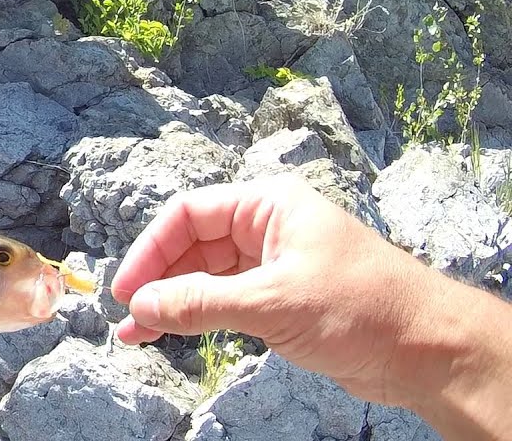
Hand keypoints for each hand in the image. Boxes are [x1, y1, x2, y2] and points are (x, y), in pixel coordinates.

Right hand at [110, 174, 426, 403]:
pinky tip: (174, 334)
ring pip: (205, 277)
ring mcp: (274, 265)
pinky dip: (197, 317)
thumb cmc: (365, 308)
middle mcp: (268, 228)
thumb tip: (141, 306)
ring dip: (172, 303)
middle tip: (129, 315)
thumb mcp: (272, 303)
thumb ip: (200, 303)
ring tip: (137, 333)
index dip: (151, 250)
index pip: (190, 214)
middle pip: (193, 246)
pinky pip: (225, 301)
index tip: (127, 288)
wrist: (429, 351)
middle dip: (158, 280)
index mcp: (269, 205)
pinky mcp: (282, 300)